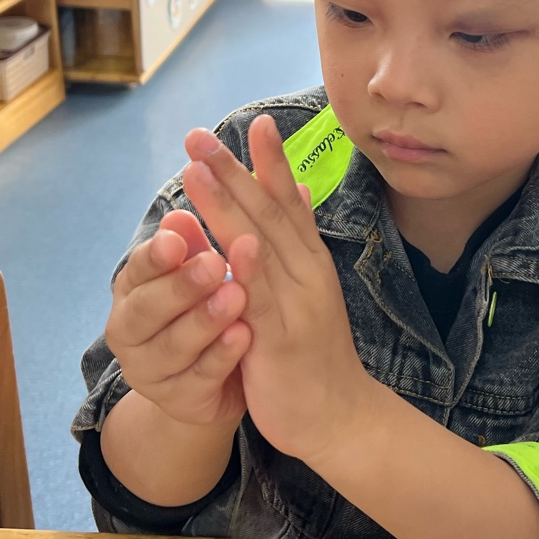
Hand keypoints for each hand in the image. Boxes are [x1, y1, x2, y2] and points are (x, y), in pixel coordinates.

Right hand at [104, 209, 250, 426]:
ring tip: (237, 296)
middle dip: (181, 286)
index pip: (137, 270)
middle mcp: (130, 332)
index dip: (155, 257)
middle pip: (147, 309)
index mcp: (132, 292)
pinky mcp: (179, 401)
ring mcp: (150, 371)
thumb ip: (192, 248)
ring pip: (172, 346)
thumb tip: (180, 214)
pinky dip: (221, 356)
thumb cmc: (204, 311)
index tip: (178, 240)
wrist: (215, 380)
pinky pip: (199, 378)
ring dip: (204, 321)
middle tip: (216, 264)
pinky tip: (245, 335)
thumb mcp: (199, 275)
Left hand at [182, 116, 375, 464]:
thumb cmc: (317, 354)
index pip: (290, 201)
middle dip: (233, 170)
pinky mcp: (279, 338)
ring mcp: (296, 304)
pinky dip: (244, 269)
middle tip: (200, 135)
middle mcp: (308, 273)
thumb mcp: (309, 291)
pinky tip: (227, 242)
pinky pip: (258, 298)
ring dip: (226, 203)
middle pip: (269, 212)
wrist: (341, 416)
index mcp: (311, 262)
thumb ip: (298, 243)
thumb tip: (297, 191)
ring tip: (196, 169)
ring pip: (259, 244)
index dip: (272, 161)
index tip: (255, 122)